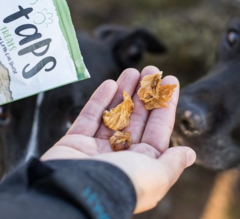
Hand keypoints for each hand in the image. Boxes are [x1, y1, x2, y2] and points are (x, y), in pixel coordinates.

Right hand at [41, 66, 195, 213]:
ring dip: (123, 91)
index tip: (171, 81)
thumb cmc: (121, 185)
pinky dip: (99, 100)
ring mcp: (96, 147)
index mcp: (141, 163)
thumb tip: (189, 153)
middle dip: (145, 92)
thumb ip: (172, 163)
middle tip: (150, 70)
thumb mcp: (156, 177)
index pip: (158, 129)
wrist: (75, 194)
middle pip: (136, 117)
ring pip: (113, 113)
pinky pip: (89, 116)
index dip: (165, 104)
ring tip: (132, 70)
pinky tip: (109, 84)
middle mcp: (120, 154)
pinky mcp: (74, 141)